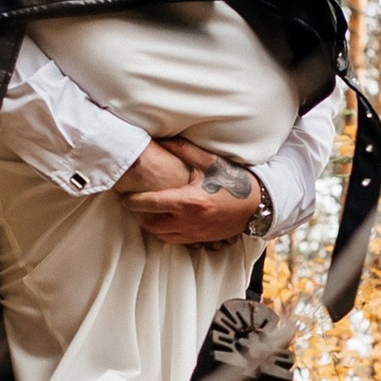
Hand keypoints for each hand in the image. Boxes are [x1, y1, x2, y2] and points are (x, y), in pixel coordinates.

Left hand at [121, 136, 264, 246]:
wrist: (257, 206)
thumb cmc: (234, 180)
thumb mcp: (209, 160)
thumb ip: (183, 150)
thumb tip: (161, 140)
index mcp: (188, 201)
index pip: (148, 204)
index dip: (131, 200)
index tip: (123, 193)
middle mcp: (188, 221)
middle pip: (148, 223)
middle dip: (136, 213)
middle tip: (129, 201)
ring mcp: (193, 234)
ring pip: (158, 235)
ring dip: (147, 224)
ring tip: (142, 211)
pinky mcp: (198, 240)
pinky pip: (171, 240)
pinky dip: (161, 232)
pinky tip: (160, 220)